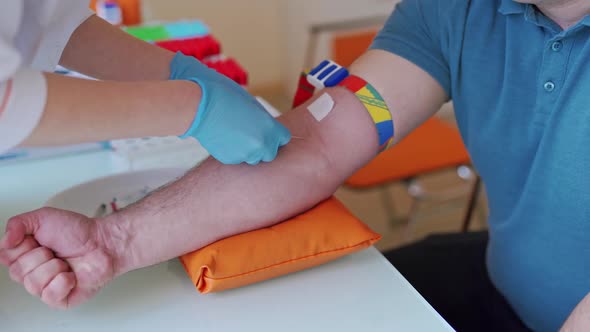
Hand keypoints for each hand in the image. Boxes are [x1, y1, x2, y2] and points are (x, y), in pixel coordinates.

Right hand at [0, 208, 113, 308]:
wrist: (103, 243)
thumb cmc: (78, 232)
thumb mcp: (43, 217)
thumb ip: (18, 223)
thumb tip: (5, 240)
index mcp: (24, 254)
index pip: (5, 256)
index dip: (23, 246)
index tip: (38, 239)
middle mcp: (32, 272)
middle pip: (17, 272)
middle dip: (40, 255)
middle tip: (55, 250)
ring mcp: (45, 287)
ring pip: (33, 283)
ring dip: (54, 267)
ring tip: (65, 262)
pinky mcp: (59, 299)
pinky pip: (49, 295)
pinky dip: (63, 281)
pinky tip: (72, 274)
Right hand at [169, 52, 290, 164]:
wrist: (199, 106)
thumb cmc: (225, 97)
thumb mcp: (252, 104)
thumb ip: (263, 120)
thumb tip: (267, 129)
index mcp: (270, 127)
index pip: (284, 139)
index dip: (276, 135)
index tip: (268, 132)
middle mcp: (261, 144)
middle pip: (271, 153)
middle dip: (264, 146)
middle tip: (251, 134)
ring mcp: (246, 154)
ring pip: (254, 158)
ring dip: (249, 151)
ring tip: (236, 135)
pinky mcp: (230, 159)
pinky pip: (238, 158)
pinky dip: (234, 152)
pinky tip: (225, 138)